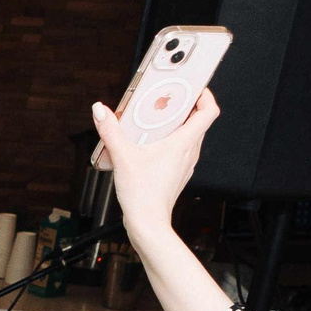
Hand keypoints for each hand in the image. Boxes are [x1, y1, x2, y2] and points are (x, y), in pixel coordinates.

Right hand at [90, 89, 218, 238]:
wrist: (148, 223)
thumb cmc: (144, 195)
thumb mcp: (123, 157)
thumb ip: (111, 130)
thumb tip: (100, 111)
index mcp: (184, 142)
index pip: (209, 110)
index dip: (205, 94)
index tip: (194, 87)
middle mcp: (190, 152)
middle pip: (198, 120)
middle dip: (185, 107)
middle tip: (168, 100)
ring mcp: (186, 163)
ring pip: (190, 135)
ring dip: (177, 125)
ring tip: (157, 122)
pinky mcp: (178, 173)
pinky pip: (181, 150)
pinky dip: (171, 141)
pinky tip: (151, 145)